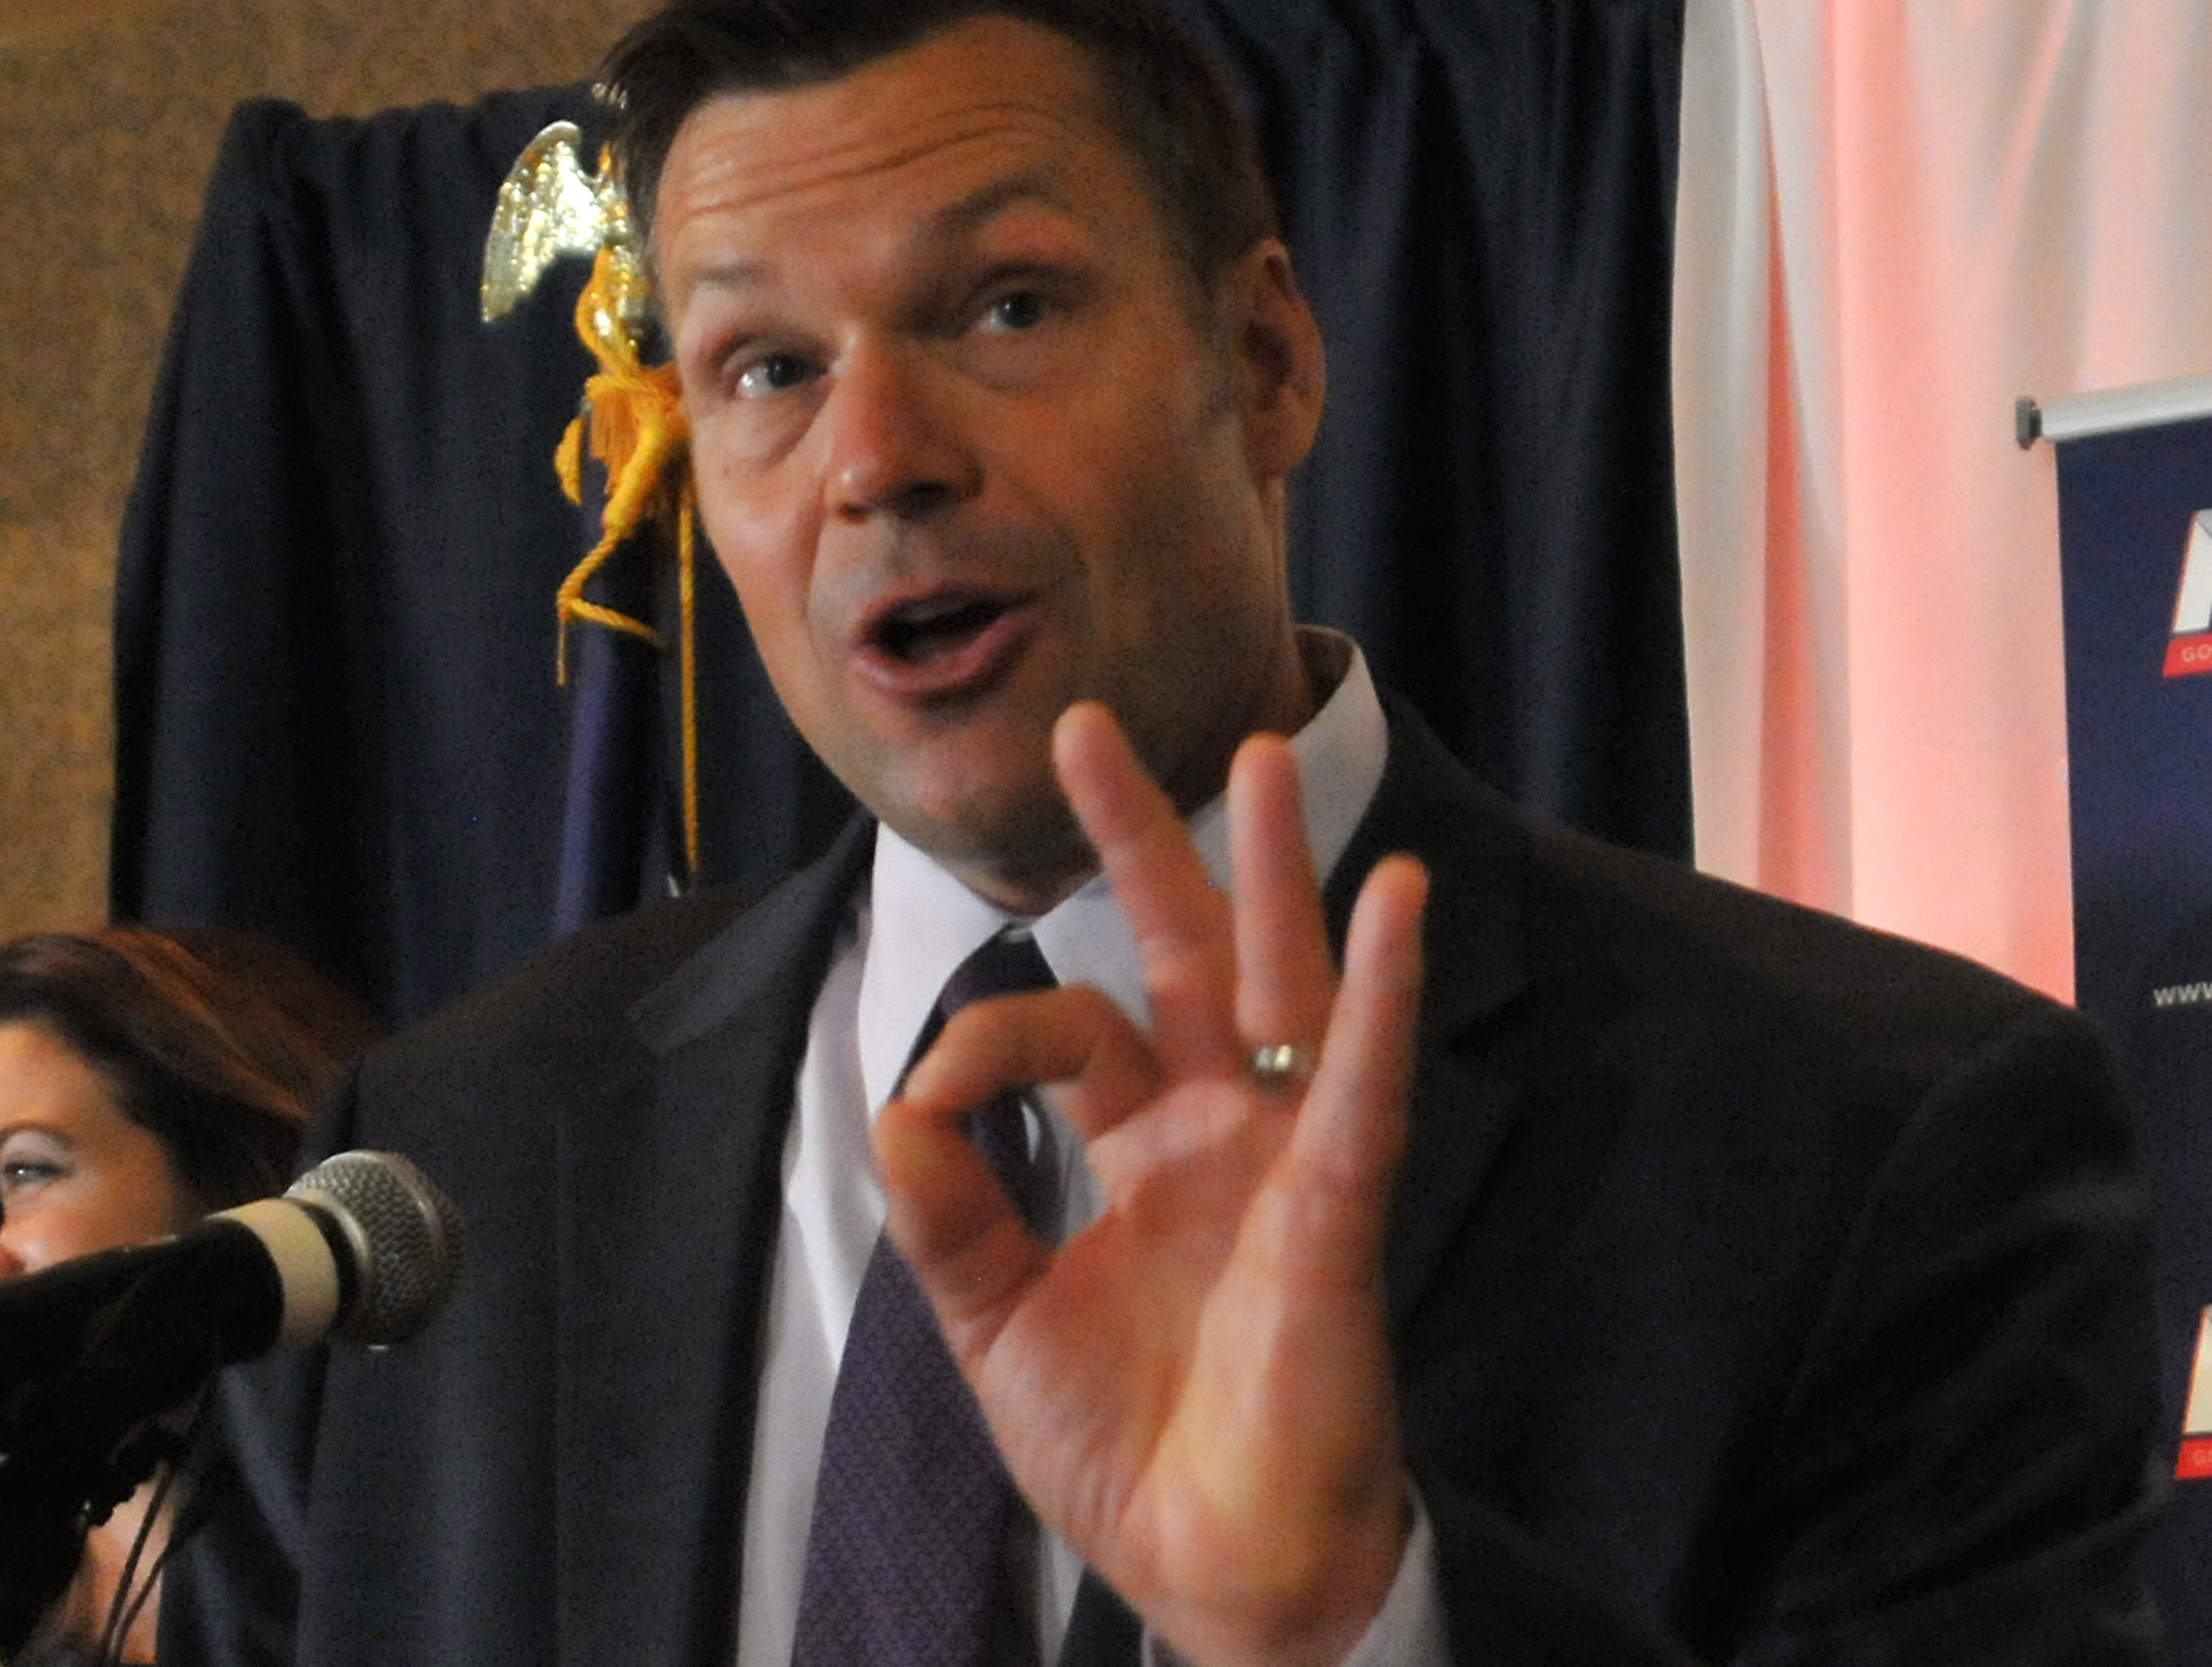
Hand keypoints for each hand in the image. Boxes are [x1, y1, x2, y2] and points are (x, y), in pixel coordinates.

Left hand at [874, 701, 1429, 1666]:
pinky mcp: (1337, 1209)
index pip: (1068, 1030)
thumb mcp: (998, 1324)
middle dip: (1142, 839)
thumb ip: (950, 1213)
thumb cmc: (1129, 1449)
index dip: (994, 1033)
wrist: (1213, 1571)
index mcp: (1144, 1145)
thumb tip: (902, 1102)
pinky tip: (1397, 893)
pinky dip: (1383, 989)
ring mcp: (1284, 1157)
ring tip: (1266, 753)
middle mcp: (1219, 1127)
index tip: (935, 1100)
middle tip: (1089, 726)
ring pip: (1284, 984)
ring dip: (1277, 870)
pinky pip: (1362, 1085)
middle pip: (1184, 953)